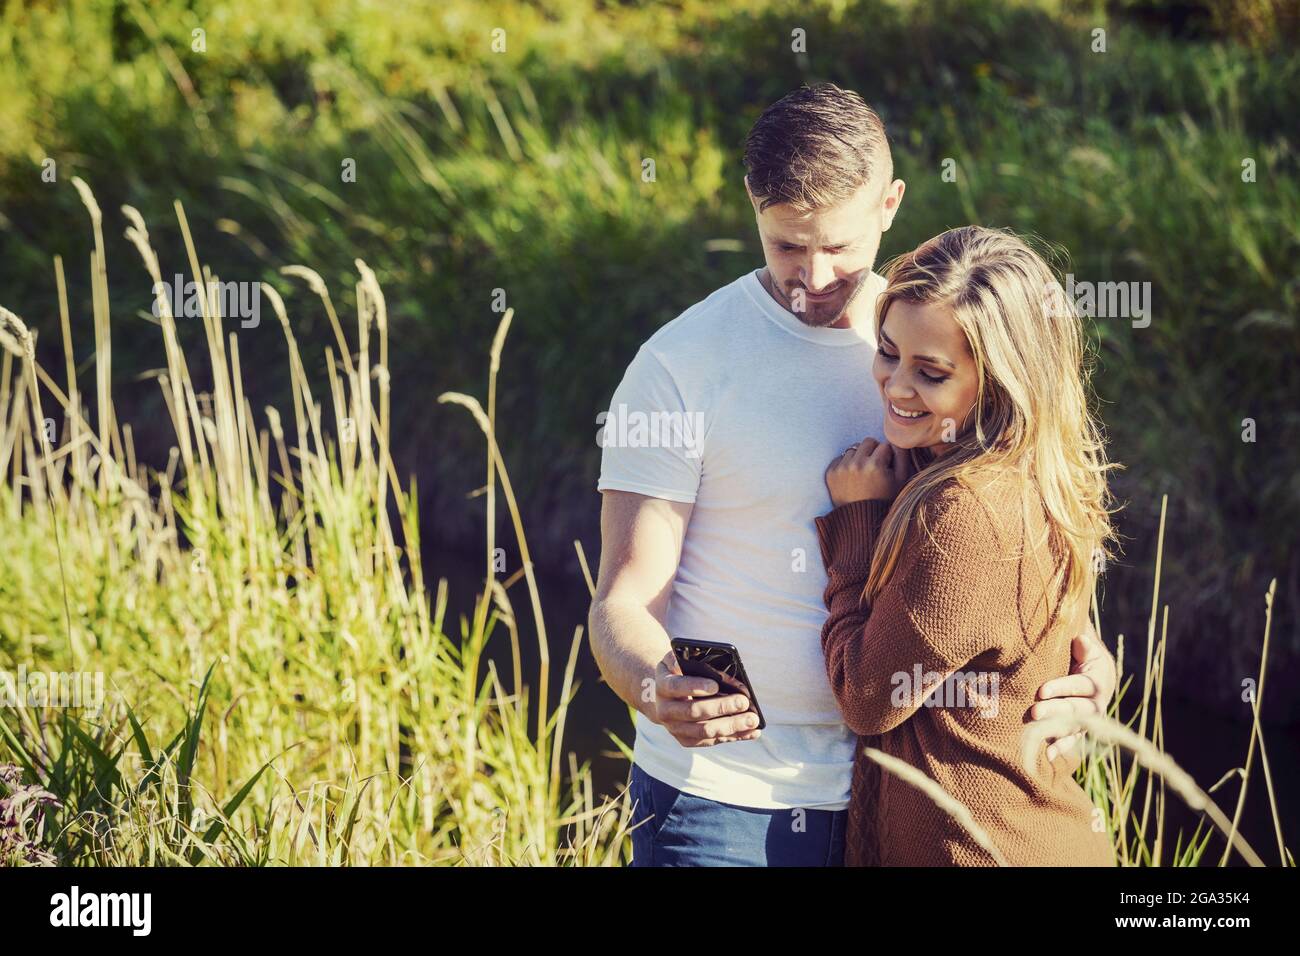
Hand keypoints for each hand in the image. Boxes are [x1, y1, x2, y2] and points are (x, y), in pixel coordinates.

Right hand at [649, 651, 761, 747]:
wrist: (665, 696)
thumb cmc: (680, 672)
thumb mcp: (679, 660)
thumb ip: (689, 657)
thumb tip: (713, 663)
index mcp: (663, 685)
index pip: (676, 686)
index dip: (695, 686)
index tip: (715, 685)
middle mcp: (665, 710)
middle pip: (694, 711)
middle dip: (721, 707)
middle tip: (743, 702)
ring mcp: (675, 728)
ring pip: (705, 731)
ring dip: (731, 726)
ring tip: (753, 719)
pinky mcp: (686, 740)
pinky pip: (712, 741)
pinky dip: (734, 737)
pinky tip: (752, 731)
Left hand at [824, 438, 913, 506]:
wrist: (861, 520)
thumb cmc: (884, 500)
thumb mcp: (901, 480)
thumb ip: (902, 456)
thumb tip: (896, 440)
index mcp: (875, 465)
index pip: (884, 445)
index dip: (887, 456)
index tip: (886, 468)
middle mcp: (856, 464)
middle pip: (868, 442)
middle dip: (873, 451)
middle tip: (875, 468)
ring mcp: (841, 468)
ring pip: (853, 448)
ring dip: (860, 457)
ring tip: (864, 474)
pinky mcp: (831, 472)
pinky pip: (841, 457)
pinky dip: (847, 464)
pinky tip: (853, 478)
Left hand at [1028, 620, 1114, 764]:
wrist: (1096, 673)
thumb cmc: (1083, 654)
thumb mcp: (1086, 648)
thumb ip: (1084, 646)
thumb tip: (1081, 640)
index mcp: (1096, 681)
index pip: (1079, 686)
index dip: (1061, 688)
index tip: (1041, 691)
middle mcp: (1096, 704)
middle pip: (1076, 709)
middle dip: (1055, 711)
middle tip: (1034, 713)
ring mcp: (1088, 719)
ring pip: (1073, 727)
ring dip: (1057, 733)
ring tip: (1039, 736)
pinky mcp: (1080, 729)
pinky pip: (1072, 740)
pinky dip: (1061, 748)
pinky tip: (1048, 756)